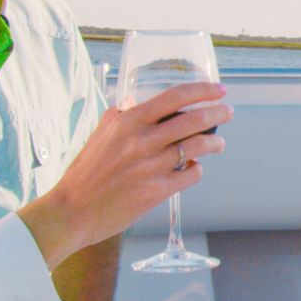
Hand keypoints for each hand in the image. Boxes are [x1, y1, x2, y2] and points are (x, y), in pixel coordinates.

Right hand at [22, 82, 231, 261]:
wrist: (72, 211)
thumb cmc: (84, 174)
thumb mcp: (99, 135)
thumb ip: (119, 117)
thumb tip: (134, 102)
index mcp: (128, 122)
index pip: (175, 97)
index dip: (202, 91)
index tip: (219, 90)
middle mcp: (142, 141)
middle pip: (194, 120)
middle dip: (218, 114)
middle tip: (228, 112)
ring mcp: (151, 166)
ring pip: (198, 147)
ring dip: (214, 143)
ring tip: (218, 143)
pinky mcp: (157, 191)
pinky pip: (190, 175)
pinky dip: (197, 169)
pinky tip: (195, 168)